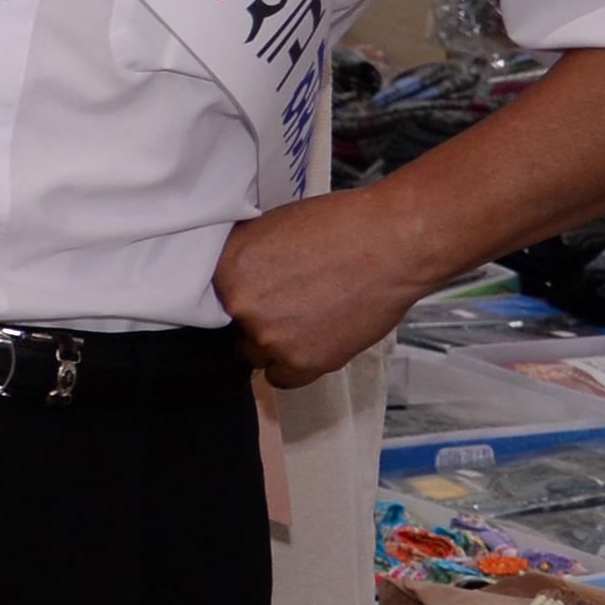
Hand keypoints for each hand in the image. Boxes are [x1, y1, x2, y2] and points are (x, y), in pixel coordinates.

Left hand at [213, 185, 436, 386]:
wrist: (393, 242)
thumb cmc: (339, 227)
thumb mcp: (271, 227)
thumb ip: (243, 258)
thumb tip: (229, 280)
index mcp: (225, 269)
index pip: (211, 299)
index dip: (237, 298)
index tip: (257, 296)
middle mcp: (240, 305)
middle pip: (233, 328)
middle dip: (256, 319)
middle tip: (289, 304)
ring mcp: (269, 337)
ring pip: (255, 355)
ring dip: (275, 344)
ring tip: (308, 319)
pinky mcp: (302, 362)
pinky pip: (281, 378)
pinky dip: (295, 366)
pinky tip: (314, 341)